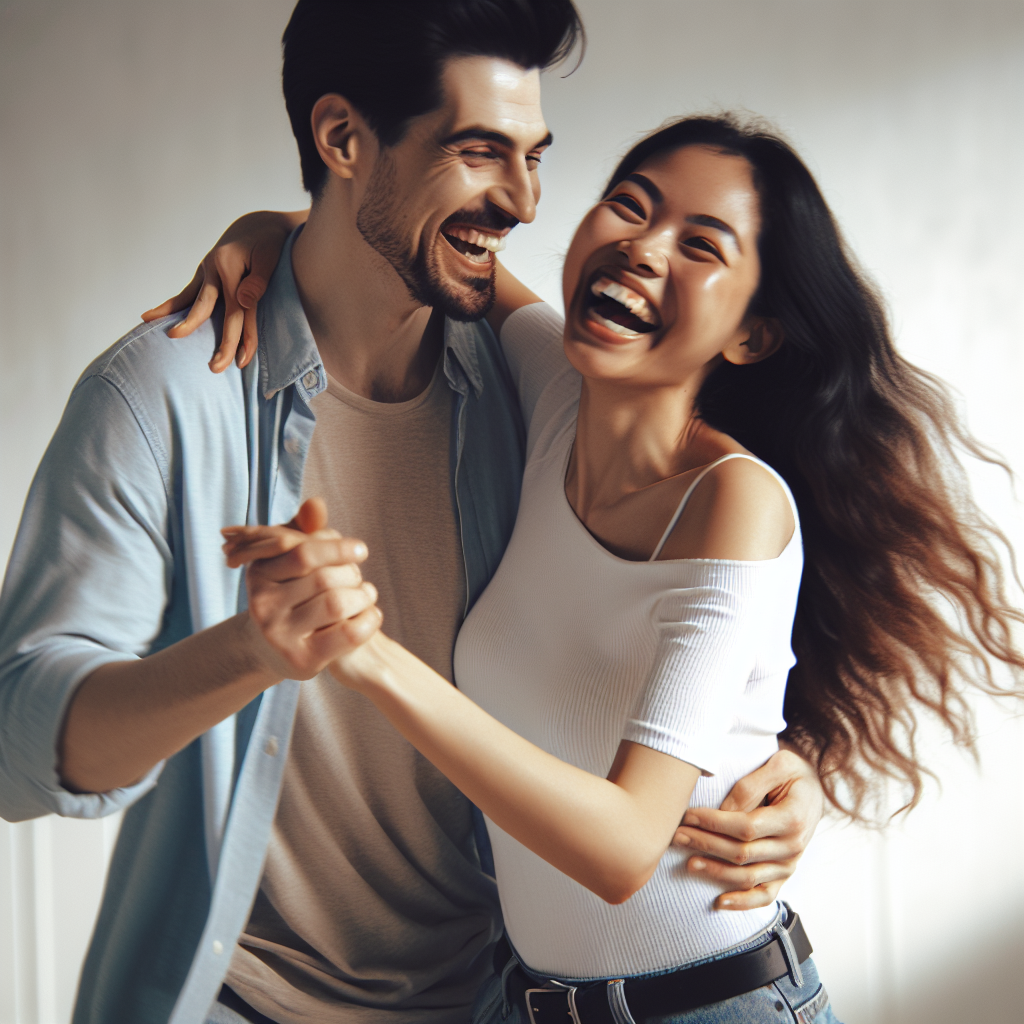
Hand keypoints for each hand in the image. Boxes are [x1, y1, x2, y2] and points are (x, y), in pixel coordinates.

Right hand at [141, 209, 307, 371]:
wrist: (259, 224)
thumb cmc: (269, 242)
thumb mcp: (270, 256)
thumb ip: (258, 280)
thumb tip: (243, 301)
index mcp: (231, 268)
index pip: (239, 311)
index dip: (243, 337)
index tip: (244, 361)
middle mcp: (214, 270)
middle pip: (212, 312)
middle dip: (218, 341)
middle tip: (215, 368)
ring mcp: (206, 272)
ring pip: (192, 302)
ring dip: (184, 323)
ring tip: (170, 337)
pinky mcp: (203, 274)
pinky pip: (185, 294)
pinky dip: (170, 307)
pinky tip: (149, 318)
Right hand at [222, 497, 381, 679]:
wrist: (274, 648)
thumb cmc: (290, 593)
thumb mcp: (290, 559)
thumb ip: (305, 530)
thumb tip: (317, 504)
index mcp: (259, 574)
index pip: (304, 553)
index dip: (338, 548)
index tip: (360, 550)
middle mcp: (263, 606)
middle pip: (323, 578)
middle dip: (351, 574)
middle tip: (358, 577)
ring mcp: (279, 636)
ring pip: (336, 604)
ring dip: (363, 595)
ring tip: (367, 593)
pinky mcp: (301, 661)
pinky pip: (348, 634)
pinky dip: (369, 620)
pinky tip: (371, 614)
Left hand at [671, 748, 822, 909]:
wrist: (813, 789)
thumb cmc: (792, 773)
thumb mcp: (778, 764)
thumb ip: (750, 787)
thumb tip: (723, 810)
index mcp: (792, 819)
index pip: (745, 827)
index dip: (713, 824)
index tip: (688, 816)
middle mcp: (793, 846)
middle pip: (742, 853)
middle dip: (705, 844)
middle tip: (677, 835)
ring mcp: (789, 864)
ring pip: (747, 876)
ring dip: (715, 872)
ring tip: (688, 863)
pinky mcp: (784, 874)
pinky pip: (764, 895)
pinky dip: (743, 902)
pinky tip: (719, 902)